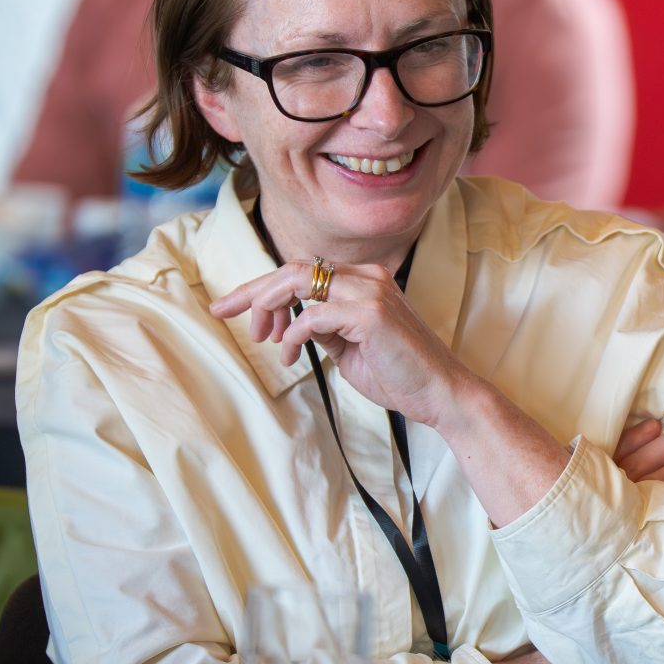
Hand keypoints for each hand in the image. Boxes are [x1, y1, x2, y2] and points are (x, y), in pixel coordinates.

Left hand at [211, 260, 475, 430]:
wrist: (441, 394)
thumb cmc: (399, 375)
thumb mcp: (349, 348)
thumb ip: (325, 329)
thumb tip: (294, 323)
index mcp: (364, 280)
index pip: (302, 271)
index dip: (262, 288)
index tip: (231, 307)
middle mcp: (367, 276)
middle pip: (293, 269)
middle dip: (252, 290)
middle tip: (223, 312)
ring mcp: (370, 291)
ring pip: (299, 280)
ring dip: (269, 306)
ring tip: (262, 336)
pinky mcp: (370, 313)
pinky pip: (313, 315)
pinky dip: (292, 334)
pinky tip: (287, 355)